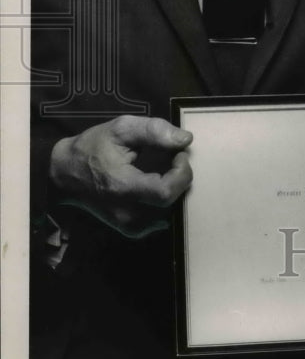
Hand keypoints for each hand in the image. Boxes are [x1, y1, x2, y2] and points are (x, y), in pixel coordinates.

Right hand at [48, 116, 192, 237]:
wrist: (63, 174)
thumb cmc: (92, 148)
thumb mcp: (120, 128)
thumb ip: (154, 131)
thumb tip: (186, 139)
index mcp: (123, 186)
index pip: (166, 191)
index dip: (182, 173)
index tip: (179, 154)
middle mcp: (126, 212)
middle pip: (171, 203)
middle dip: (181, 179)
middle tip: (174, 160)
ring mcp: (127, 225)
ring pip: (168, 213)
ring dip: (174, 191)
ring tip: (166, 171)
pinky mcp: (129, 229)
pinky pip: (159, 221)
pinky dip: (165, 204)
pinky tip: (157, 187)